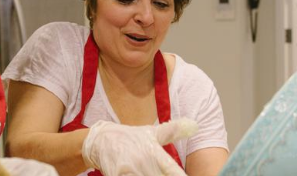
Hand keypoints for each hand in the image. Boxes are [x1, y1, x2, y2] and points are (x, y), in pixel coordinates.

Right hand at [82, 119, 198, 175]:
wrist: (101, 139)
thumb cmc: (130, 138)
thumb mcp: (152, 133)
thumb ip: (173, 131)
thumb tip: (195, 125)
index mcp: (154, 152)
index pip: (172, 169)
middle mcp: (143, 161)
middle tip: (160, 174)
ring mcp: (129, 170)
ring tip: (148, 173)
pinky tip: (138, 175)